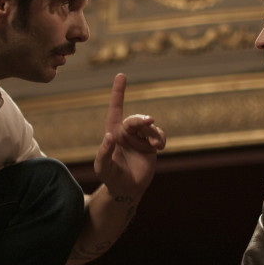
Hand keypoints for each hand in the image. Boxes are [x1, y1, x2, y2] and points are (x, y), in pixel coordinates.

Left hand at [94, 74, 165, 195]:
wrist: (127, 189)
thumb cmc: (111, 177)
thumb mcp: (102, 168)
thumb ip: (103, 153)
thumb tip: (109, 136)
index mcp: (113, 133)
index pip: (115, 109)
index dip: (118, 92)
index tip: (121, 75)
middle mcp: (126, 132)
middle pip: (135, 119)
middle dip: (142, 119)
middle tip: (149, 121)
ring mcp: (140, 138)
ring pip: (150, 128)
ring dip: (153, 134)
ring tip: (156, 146)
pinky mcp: (152, 145)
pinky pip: (160, 135)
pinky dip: (161, 139)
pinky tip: (159, 147)